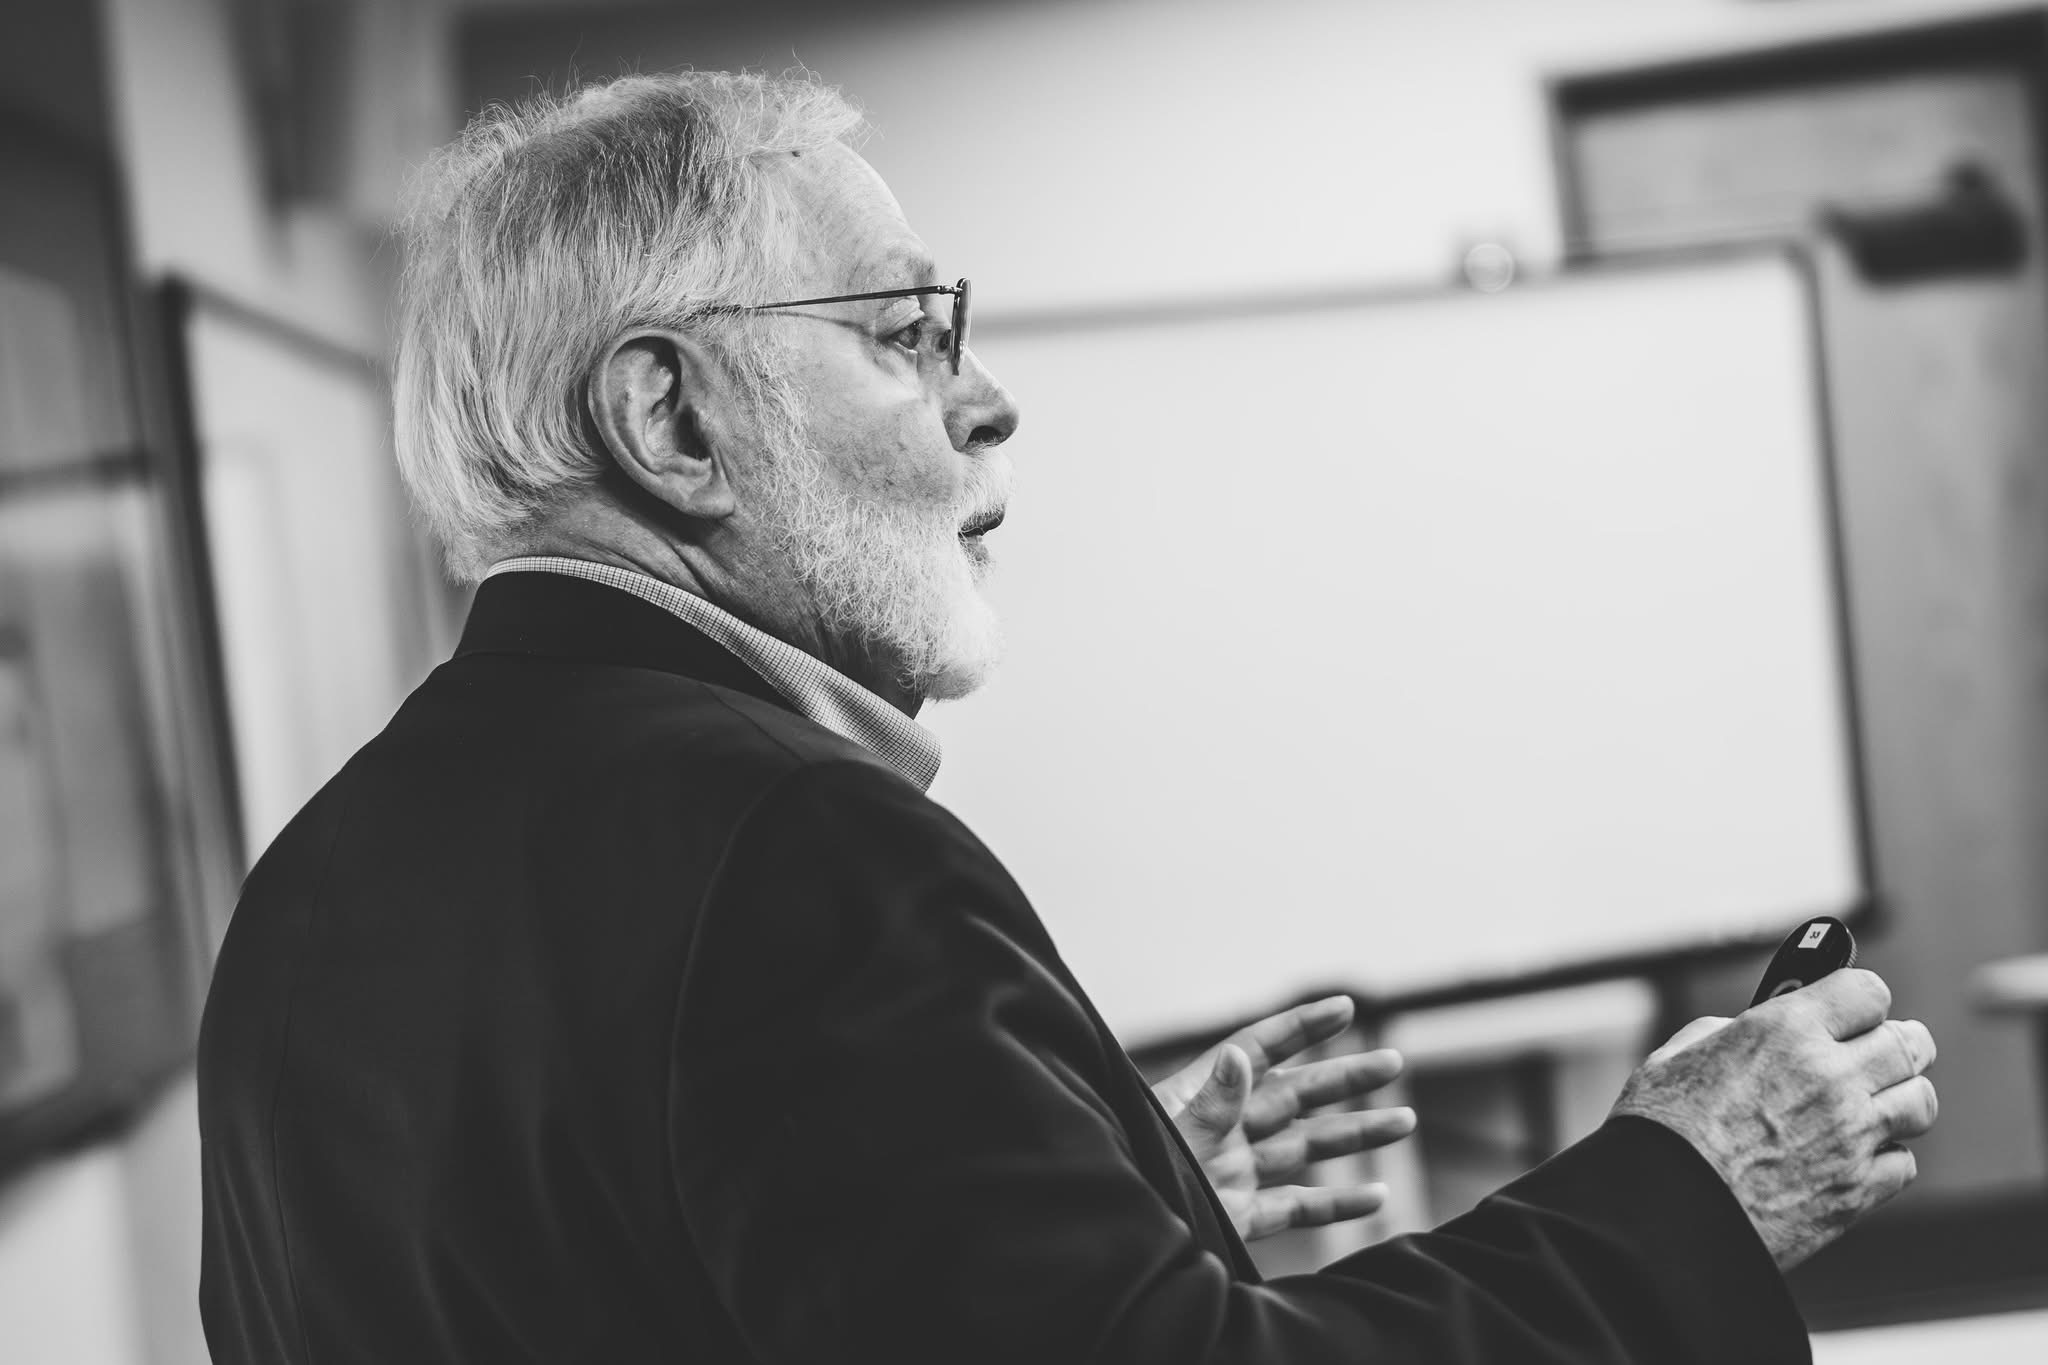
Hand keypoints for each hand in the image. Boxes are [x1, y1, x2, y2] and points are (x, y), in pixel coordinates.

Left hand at [1153, 995, 1415, 1241]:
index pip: (1259, 1050)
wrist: (1110, 1234)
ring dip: (1355, 1135)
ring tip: (1405, 1121)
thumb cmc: (1129, 1172)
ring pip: (1306, 1148)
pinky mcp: (1239, 1216)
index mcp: (1202, 1094)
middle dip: (1344, 1078)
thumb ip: (1209, 1103)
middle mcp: (1225, 1127)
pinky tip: (1377, 1197)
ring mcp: (1235, 1171)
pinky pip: (1296, 1206)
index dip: (1301, 1027)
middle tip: (1394, 1062)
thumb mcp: (1170, 1135)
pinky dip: (1337, 1204)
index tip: (1345, 1006)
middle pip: (1295, 1095)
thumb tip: (1237, 1055)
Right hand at [1611, 969, 1936, 1269]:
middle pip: (1911, 1044)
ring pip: (1921, 1102)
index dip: (1859, 998)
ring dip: (1900, 1098)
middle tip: (1878, 1050)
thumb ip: (1725, 1033)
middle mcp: (1829, 1076)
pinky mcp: (1856, 1190)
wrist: (1664, 1215)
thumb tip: (1746, 1031)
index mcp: (1784, 1031)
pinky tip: (1853, 1154)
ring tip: (1872, 1104)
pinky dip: (1885, 1156)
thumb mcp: (1676, 1057)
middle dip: (1897, 1043)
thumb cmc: (1659, 1132)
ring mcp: (1851, 1136)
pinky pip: (1903, 1162)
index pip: (1867, 990)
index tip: (1851, 1008)